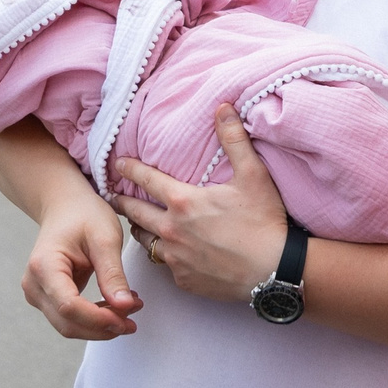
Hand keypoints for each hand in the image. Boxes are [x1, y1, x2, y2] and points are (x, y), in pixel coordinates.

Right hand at [21, 193, 143, 340]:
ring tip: (129, 309)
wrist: (65, 205)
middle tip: (133, 319)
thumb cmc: (83, 214)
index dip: (99, 318)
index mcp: (43, 266)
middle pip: (67, 323)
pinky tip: (115, 307)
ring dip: (100, 325)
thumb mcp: (105, 238)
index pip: (69, 306)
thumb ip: (113, 274)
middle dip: (103, 326)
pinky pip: (70, 318)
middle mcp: (34, 283)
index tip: (127, 316)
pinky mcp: (47, 298)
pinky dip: (94, 318)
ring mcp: (37, 293)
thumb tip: (124, 307)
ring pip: (68, 326)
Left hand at [110, 105, 291, 306]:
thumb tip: (223, 107)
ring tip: (138, 225)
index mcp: (183, 202)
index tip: (118, 164)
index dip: (129, 169)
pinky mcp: (184, 280)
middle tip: (114, 197)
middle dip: (123, 203)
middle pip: (135, 213)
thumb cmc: (264, 222)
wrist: (273, 270)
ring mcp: (175, 258)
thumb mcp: (253, 175)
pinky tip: (171, 254)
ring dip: (141, 231)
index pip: (146, 180)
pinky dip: (166, 257)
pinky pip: (166, 266)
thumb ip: (234, 139)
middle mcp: (171, 230)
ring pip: (145, 242)